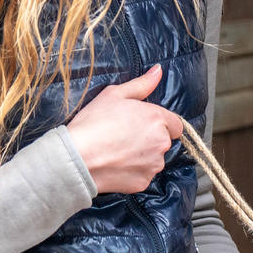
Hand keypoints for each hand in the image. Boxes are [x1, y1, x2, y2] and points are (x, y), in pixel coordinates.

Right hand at [65, 65, 182, 193]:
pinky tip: (116, 163)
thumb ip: (142, 84)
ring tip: (117, 150)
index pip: (174, 124)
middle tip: (124, 136)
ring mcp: (153, 165)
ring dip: (143, 156)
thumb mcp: (114, 94)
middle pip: (163, 141)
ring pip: (154, 159)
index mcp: (157, 119)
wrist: (77, 158)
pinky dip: (133, 171)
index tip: (141, 124)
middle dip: (149, 139)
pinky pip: (143, 174)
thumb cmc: (93, 123)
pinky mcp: (144, 182)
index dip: (159, 123)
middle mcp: (161, 143)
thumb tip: (158, 71)